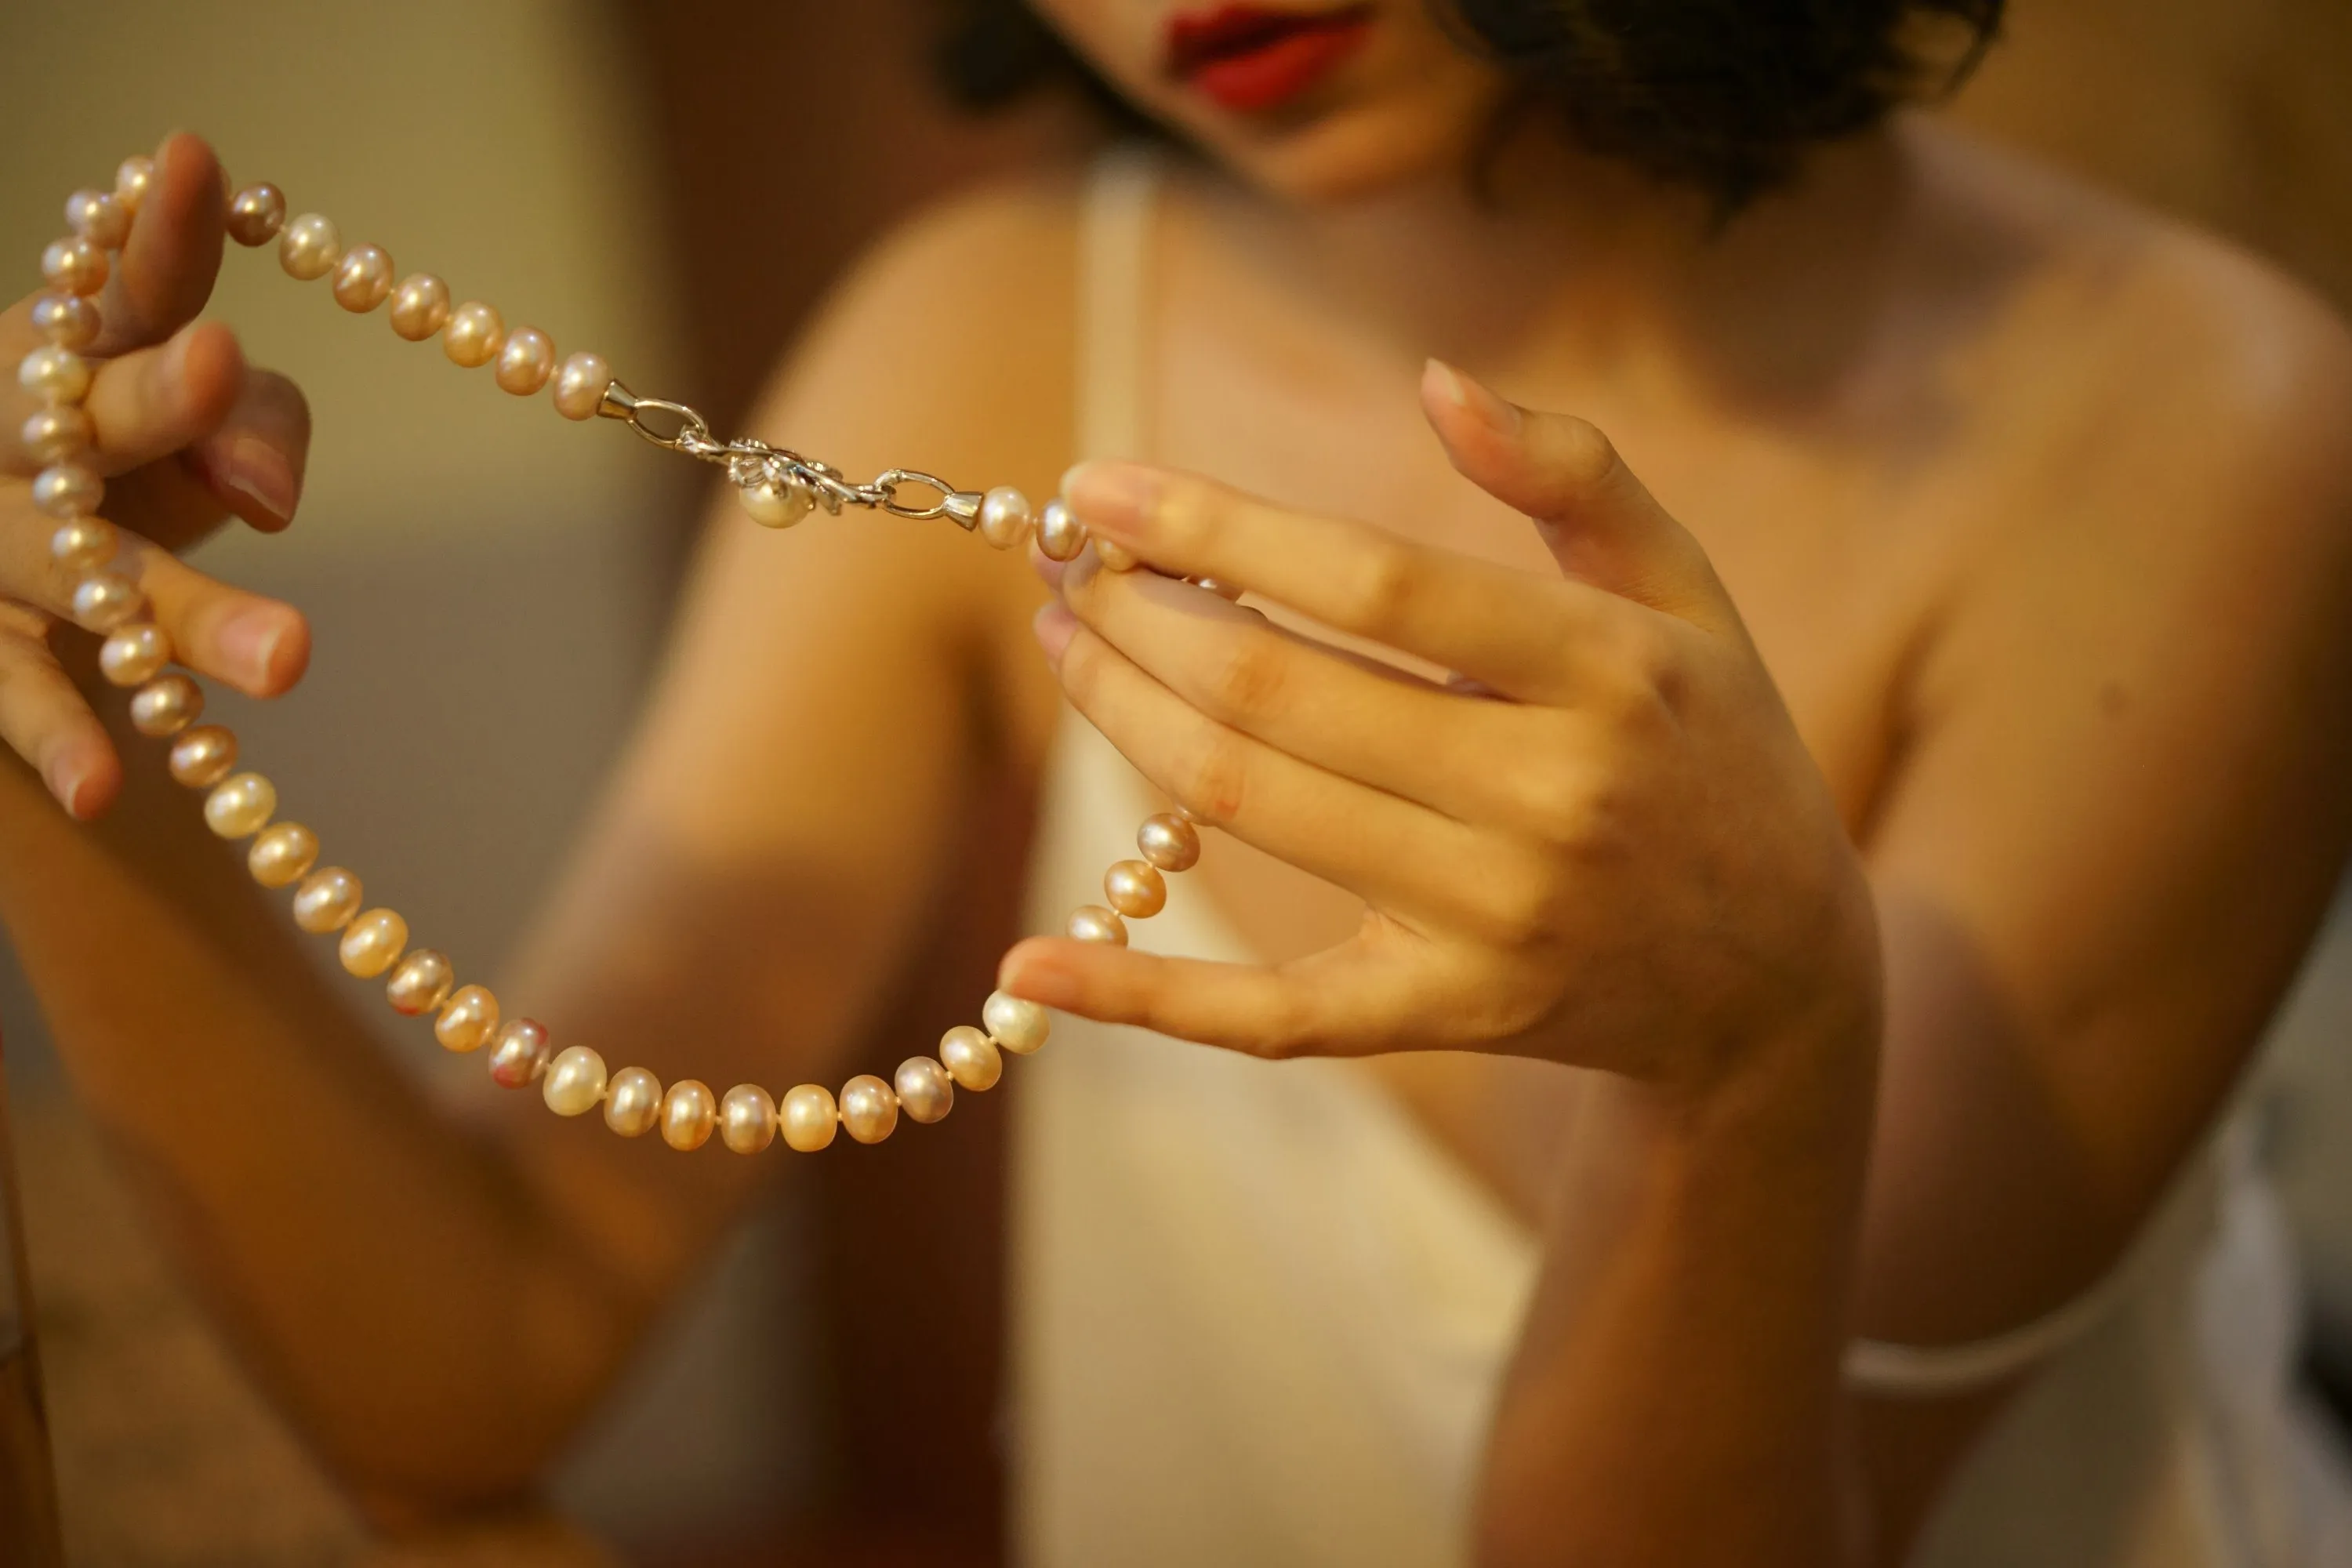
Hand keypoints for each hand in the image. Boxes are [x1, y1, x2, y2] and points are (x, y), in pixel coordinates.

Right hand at [4, 132, 311, 819]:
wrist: (5, 579)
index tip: (192, 157)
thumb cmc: (129, 467)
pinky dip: (61, 742)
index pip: (126, 282)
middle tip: (213, 356)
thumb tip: (270, 497)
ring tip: (297, 656)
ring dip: (188, 612)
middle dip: (152, 392)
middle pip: (89, 411)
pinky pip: (14, 695)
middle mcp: (20, 438)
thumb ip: (257, 430)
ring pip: (84, 570)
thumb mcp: (196, 429)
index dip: (157, 225)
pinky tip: (107, 792)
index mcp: (74, 354)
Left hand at [1000, 361, 1878, 1096]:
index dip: (1216, 526)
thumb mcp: (1687, 596)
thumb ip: (1577, 477)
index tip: (1097, 485)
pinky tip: (1028, 962)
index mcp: (1609, 671)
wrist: (1778, 976)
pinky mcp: (1450, 1015)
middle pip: (1279, 692)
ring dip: (1123, 720)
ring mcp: (1494, 922)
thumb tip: (1436, 384)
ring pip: (1251, 808)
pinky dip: (1144, 997)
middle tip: (1065, 565)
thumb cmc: (1713, 750)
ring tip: (1064, 645)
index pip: (1374, 580)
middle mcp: (1550, 799)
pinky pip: (1271, 1018)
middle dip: (1140, 616)